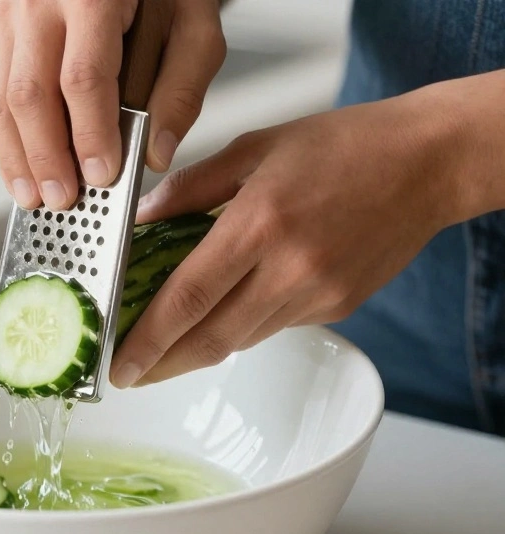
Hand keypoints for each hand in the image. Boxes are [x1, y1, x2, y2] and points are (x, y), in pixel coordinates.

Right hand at [0, 0, 225, 210]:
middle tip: (63, 199)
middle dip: (45, 157)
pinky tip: (24, 167)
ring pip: (0, 99)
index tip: (103, 175)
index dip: (90, 134)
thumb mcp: (194, 23)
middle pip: (29, 93)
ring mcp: (9, 15)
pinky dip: (8, 138)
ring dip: (17, 157)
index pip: (82, 77)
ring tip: (36, 197)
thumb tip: (155, 153)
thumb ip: (183, 87)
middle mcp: (39, 1)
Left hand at [109, 89, 470, 388]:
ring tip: (164, 346)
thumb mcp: (254, 149)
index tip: (119, 363)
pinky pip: (275, 326)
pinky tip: (225, 312)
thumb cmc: (342, 146)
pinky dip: (242, 324)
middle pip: (211, 338)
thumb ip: (191, 189)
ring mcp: (318, 294)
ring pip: (242, 337)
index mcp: (260, 223)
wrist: (428, 162)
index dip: (148, 339)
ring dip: (200, 346)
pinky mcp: (339, 307)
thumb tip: (142, 219)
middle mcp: (290, 269)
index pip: (188, 297)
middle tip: (128, 373)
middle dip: (162, 364)